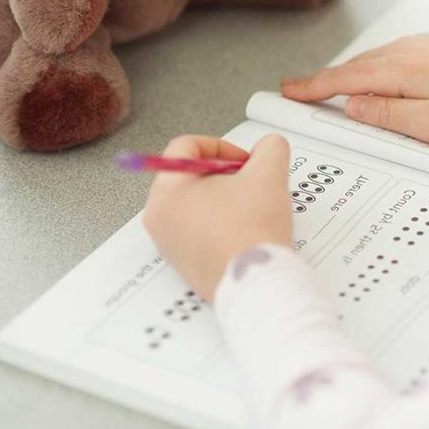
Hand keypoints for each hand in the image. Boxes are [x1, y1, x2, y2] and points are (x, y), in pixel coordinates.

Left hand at [142, 135, 292, 302]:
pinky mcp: (180, 261)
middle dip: (222, 174)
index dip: (222, 146)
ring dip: (221, 198)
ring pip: (192, 203)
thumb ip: (270, 148)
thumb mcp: (269, 174)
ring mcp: (167, 241)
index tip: (244, 160)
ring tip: (249, 208)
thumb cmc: (252, 231)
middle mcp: (158, 215)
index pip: (186, 147)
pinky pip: (194, 229)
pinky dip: (217, 223)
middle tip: (249, 183)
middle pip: (187, 175)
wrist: (254, 282)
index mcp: (168, 188)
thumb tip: (268, 147)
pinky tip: (242, 230)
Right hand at [281, 34, 428, 147]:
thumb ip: (388, 115)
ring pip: (376, 59)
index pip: (346, 79)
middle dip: (325, 78)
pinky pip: (396, 55)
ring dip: (350, 71)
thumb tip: (351, 104)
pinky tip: (376, 76)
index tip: (289, 90)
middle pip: (356, 65)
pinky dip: (375, 66)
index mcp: (403, 70)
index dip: (314, 86)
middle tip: (296, 89)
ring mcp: (425, 44)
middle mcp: (409, 49)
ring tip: (328, 85)